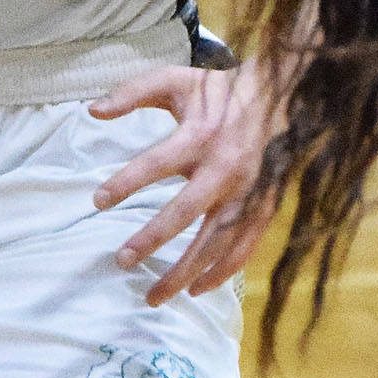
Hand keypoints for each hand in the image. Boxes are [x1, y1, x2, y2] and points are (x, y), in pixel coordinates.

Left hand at [91, 58, 277, 302]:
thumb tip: (92, 110)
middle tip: (122, 260)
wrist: (284, 97)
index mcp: (200, 137)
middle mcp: (224, 168)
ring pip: (214, 241)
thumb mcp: (176, 81)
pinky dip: (221, 272)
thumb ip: (133, 92)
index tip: (97, 202)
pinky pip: (242, 248)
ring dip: (185, 271)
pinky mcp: (263, 208)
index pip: (155, 164)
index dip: (125, 183)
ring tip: (155, 296)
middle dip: (152, 239)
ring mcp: (247, 192)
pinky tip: (196, 290)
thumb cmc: (221, 92)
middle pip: (185, 212)